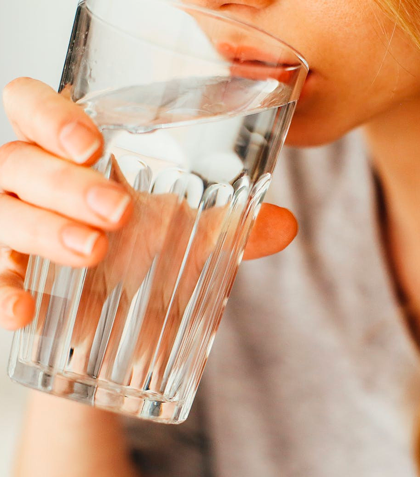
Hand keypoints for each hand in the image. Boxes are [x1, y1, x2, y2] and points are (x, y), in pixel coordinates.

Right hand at [0, 77, 297, 332]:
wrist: (122, 323)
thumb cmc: (148, 258)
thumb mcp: (191, 239)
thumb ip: (231, 229)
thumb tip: (287, 225)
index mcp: (73, 156)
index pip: (34, 107)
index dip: (50, 115)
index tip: (93, 144)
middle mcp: (34, 184)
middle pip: (19, 159)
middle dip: (65, 182)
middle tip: (118, 211)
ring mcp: (12, 228)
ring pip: (0, 210)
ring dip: (41, 229)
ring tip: (93, 250)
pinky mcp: (8, 276)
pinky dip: (1, 292)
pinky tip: (26, 313)